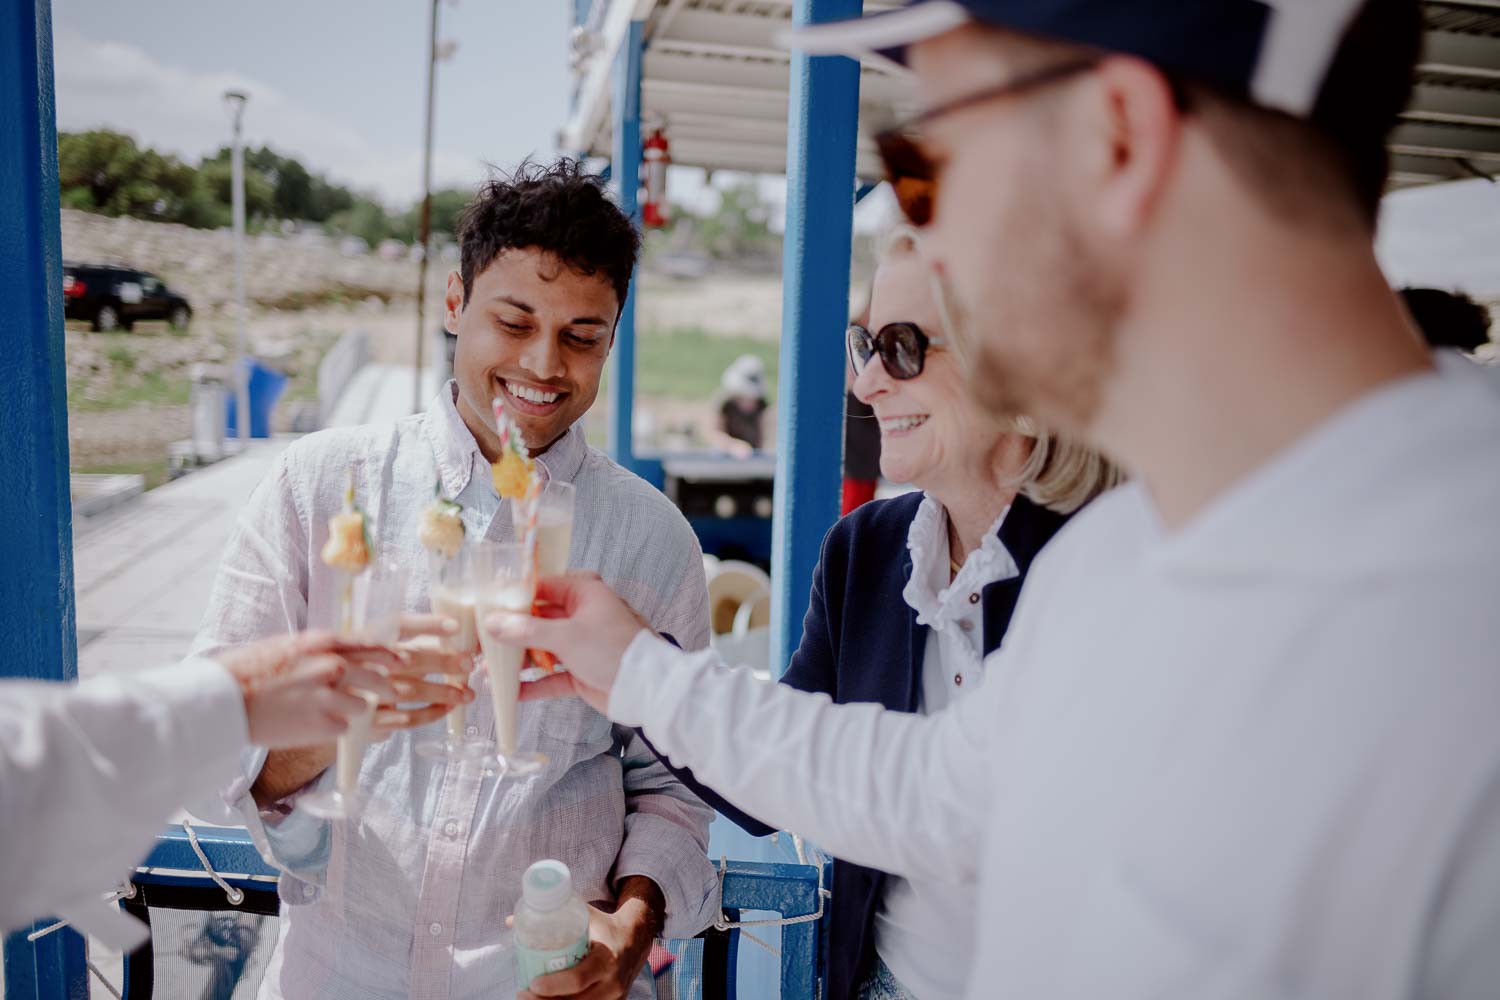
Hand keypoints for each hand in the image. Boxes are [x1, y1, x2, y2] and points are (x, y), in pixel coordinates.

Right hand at [220, 630, 403, 748]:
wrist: (222, 700)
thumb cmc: (248, 670)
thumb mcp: (287, 645)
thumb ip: (320, 648)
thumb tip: (345, 653)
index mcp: (322, 643)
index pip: (370, 646)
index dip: (389, 655)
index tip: (400, 661)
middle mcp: (331, 666)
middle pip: (378, 678)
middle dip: (385, 687)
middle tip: (388, 693)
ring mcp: (328, 697)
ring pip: (363, 706)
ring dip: (353, 711)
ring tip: (329, 712)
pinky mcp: (322, 725)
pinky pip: (344, 728)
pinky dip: (333, 729)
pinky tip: (312, 725)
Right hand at [371, 614, 475, 734]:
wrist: (322, 710)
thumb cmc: (361, 672)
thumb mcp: (373, 648)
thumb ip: (409, 638)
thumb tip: (454, 631)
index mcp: (364, 640)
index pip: (397, 625)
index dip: (427, 624)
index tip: (455, 626)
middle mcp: (361, 665)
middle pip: (409, 659)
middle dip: (443, 662)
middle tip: (468, 663)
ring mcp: (363, 694)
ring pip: (411, 691)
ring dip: (442, 692)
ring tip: (466, 693)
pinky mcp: (367, 722)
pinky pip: (405, 719)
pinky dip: (430, 714)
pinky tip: (446, 708)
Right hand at [484, 572, 649, 715]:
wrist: (647, 689)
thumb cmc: (613, 650)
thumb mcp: (565, 635)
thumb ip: (526, 630)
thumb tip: (492, 623)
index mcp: (584, 593)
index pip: (543, 586)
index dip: (515, 596)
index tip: (487, 605)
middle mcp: (581, 616)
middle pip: (538, 619)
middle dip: (511, 632)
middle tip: (482, 641)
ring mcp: (581, 645)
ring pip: (542, 649)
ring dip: (518, 660)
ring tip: (488, 670)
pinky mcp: (581, 672)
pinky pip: (551, 676)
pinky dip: (534, 684)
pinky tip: (512, 692)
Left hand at [519, 877, 663, 999]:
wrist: (635, 941)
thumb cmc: (603, 927)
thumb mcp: (583, 916)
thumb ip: (552, 917)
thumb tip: (510, 922)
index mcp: (606, 958)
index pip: (578, 978)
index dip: (554, 985)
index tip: (532, 983)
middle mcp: (612, 983)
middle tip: (523, 994)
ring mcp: (614, 998)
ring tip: (530, 999)